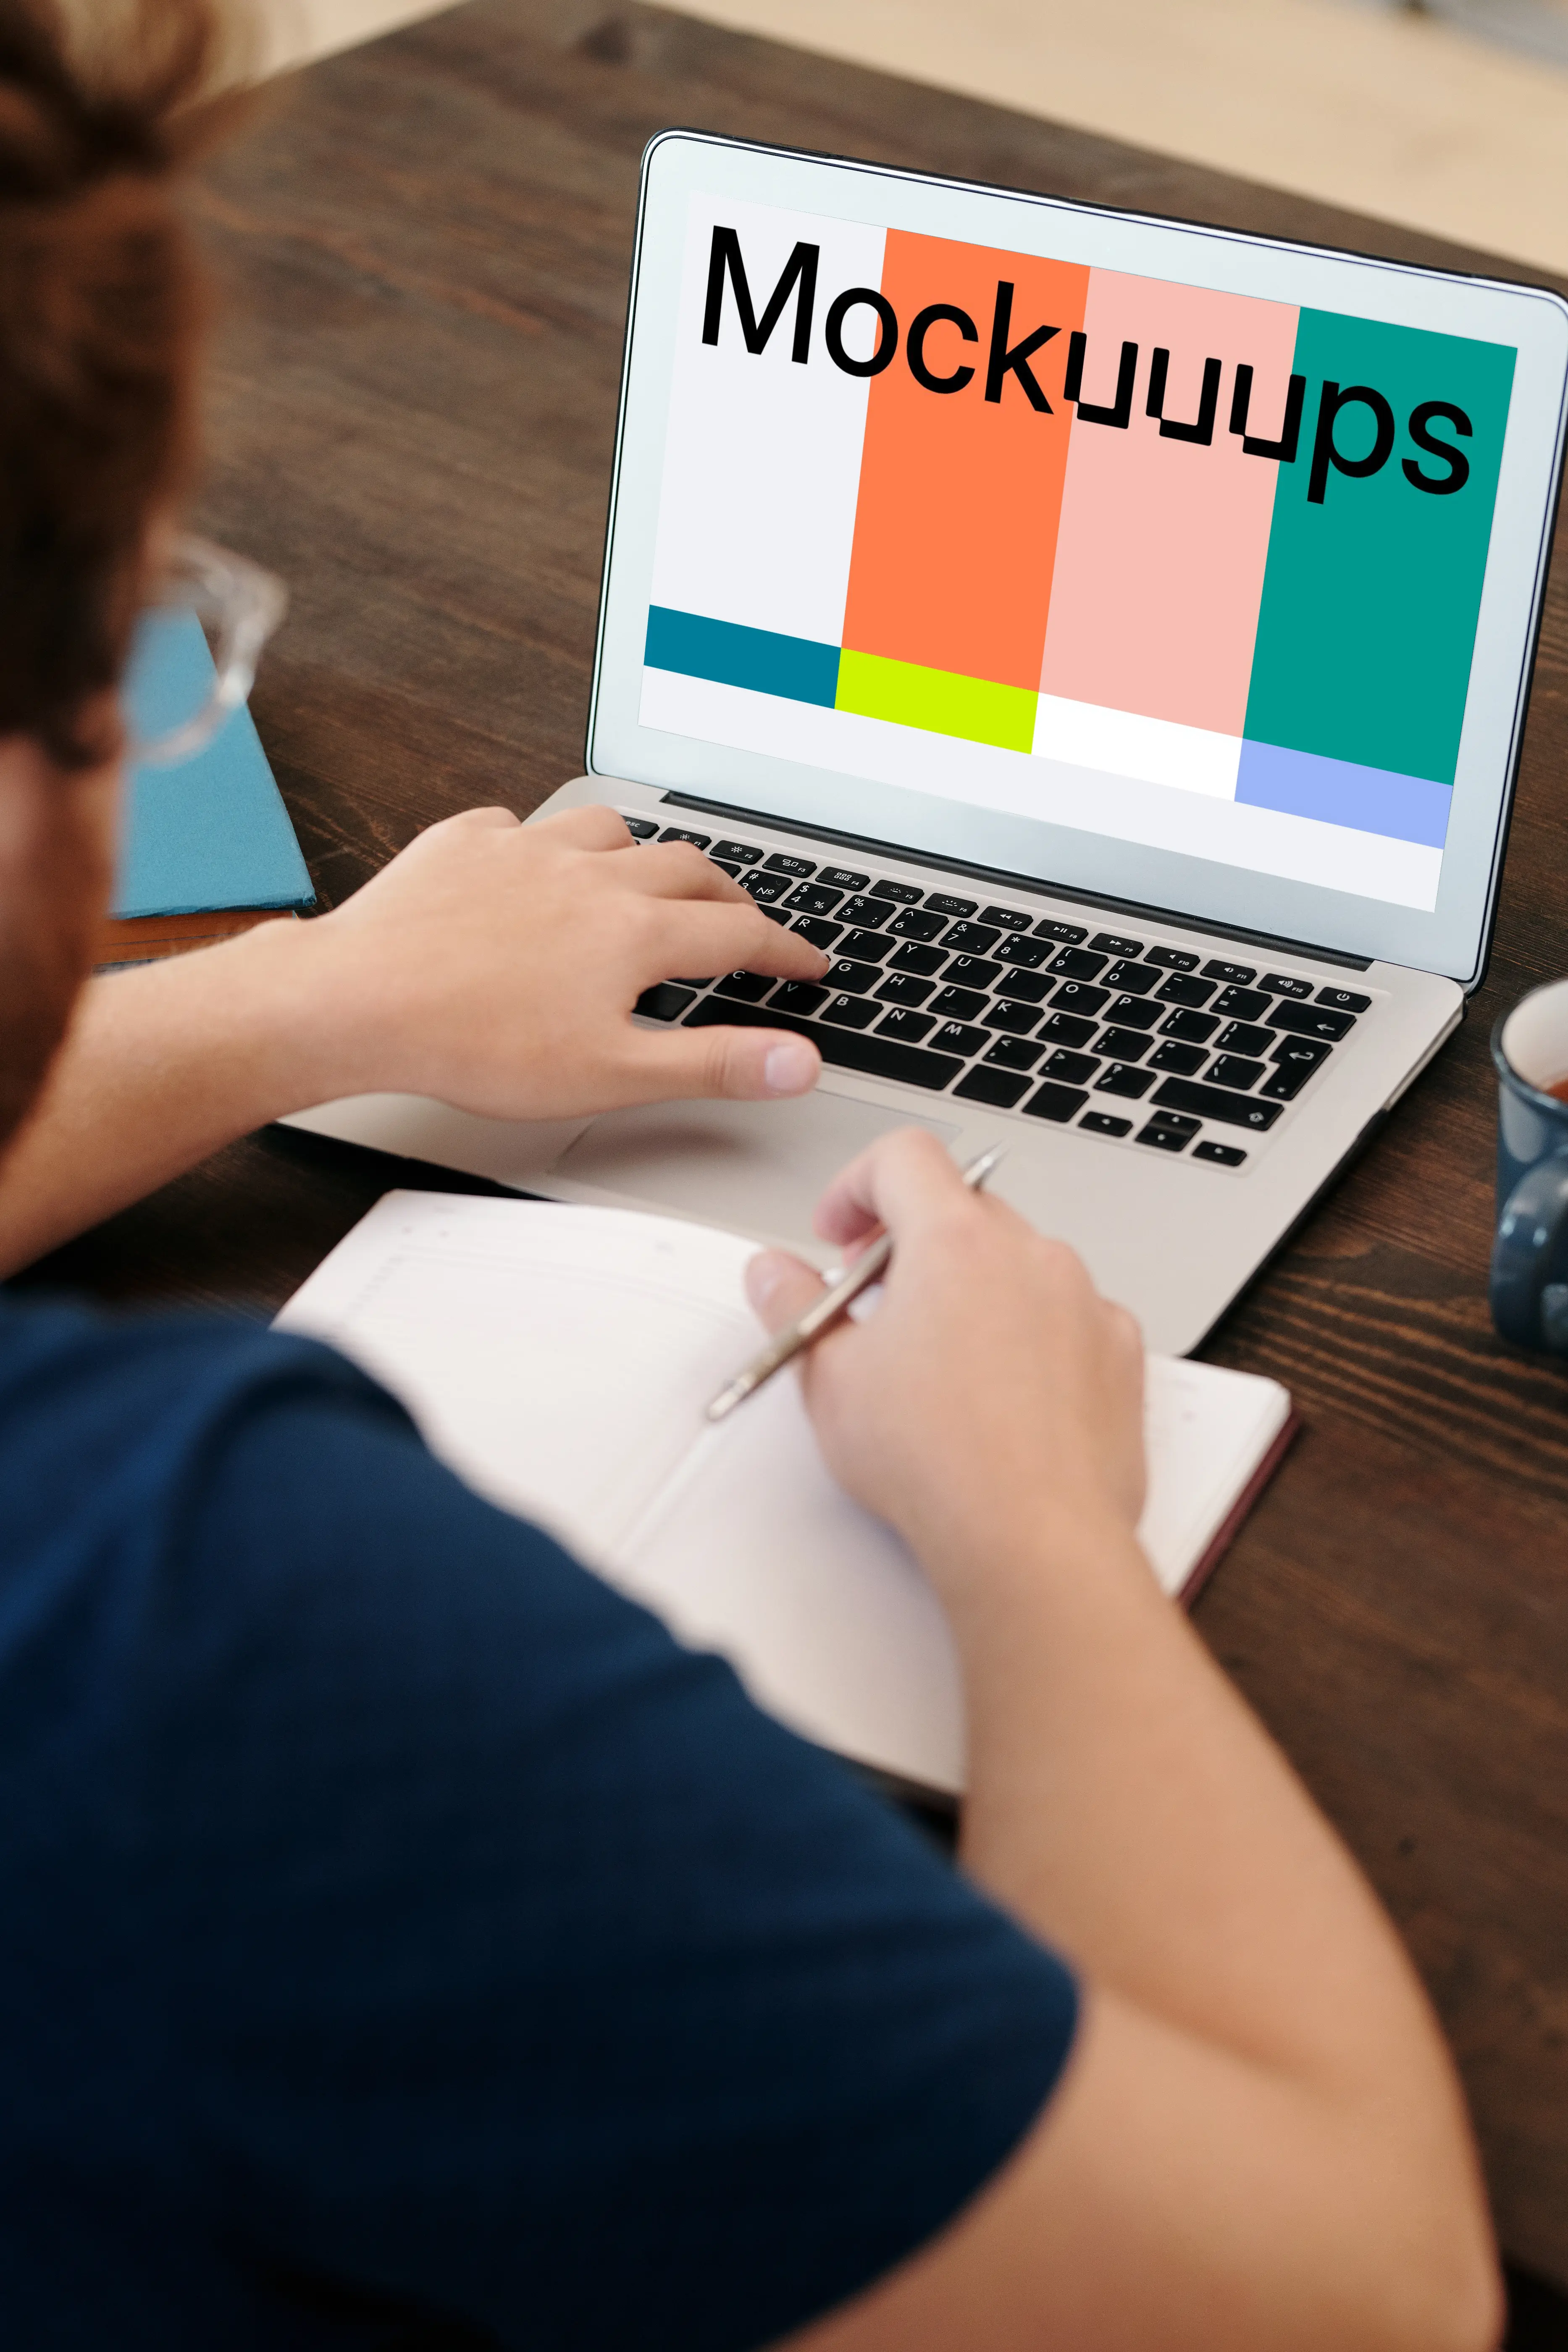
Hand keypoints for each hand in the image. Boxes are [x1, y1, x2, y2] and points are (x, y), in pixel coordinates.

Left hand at [286, 804, 829, 1118]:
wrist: (358, 1002)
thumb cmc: (475, 1044)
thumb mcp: (611, 1074)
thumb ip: (711, 1064)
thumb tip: (795, 1061)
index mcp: (634, 931)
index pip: (739, 933)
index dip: (784, 951)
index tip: (808, 963)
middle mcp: (589, 875)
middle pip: (687, 867)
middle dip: (728, 893)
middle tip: (742, 919)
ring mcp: (523, 850)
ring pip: (608, 829)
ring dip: (642, 851)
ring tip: (645, 878)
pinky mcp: (462, 844)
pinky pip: (517, 825)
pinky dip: (543, 843)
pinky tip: (533, 866)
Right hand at [744, 1129, 1145, 1593]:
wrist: (1032, 1538)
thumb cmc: (939, 1463)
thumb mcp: (829, 1379)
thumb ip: (792, 1306)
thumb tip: (773, 1274)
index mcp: (955, 1241)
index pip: (903, 1157)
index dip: (857, 1185)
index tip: (841, 1232)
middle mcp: (1030, 1255)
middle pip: (963, 1208)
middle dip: (912, 1243)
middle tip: (877, 1303)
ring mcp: (1084, 1301)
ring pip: (1019, 1263)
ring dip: (976, 1288)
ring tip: (940, 1361)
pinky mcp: (1120, 1352)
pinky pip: (1070, 1315)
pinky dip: (1033, 1335)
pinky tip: (1001, 1393)